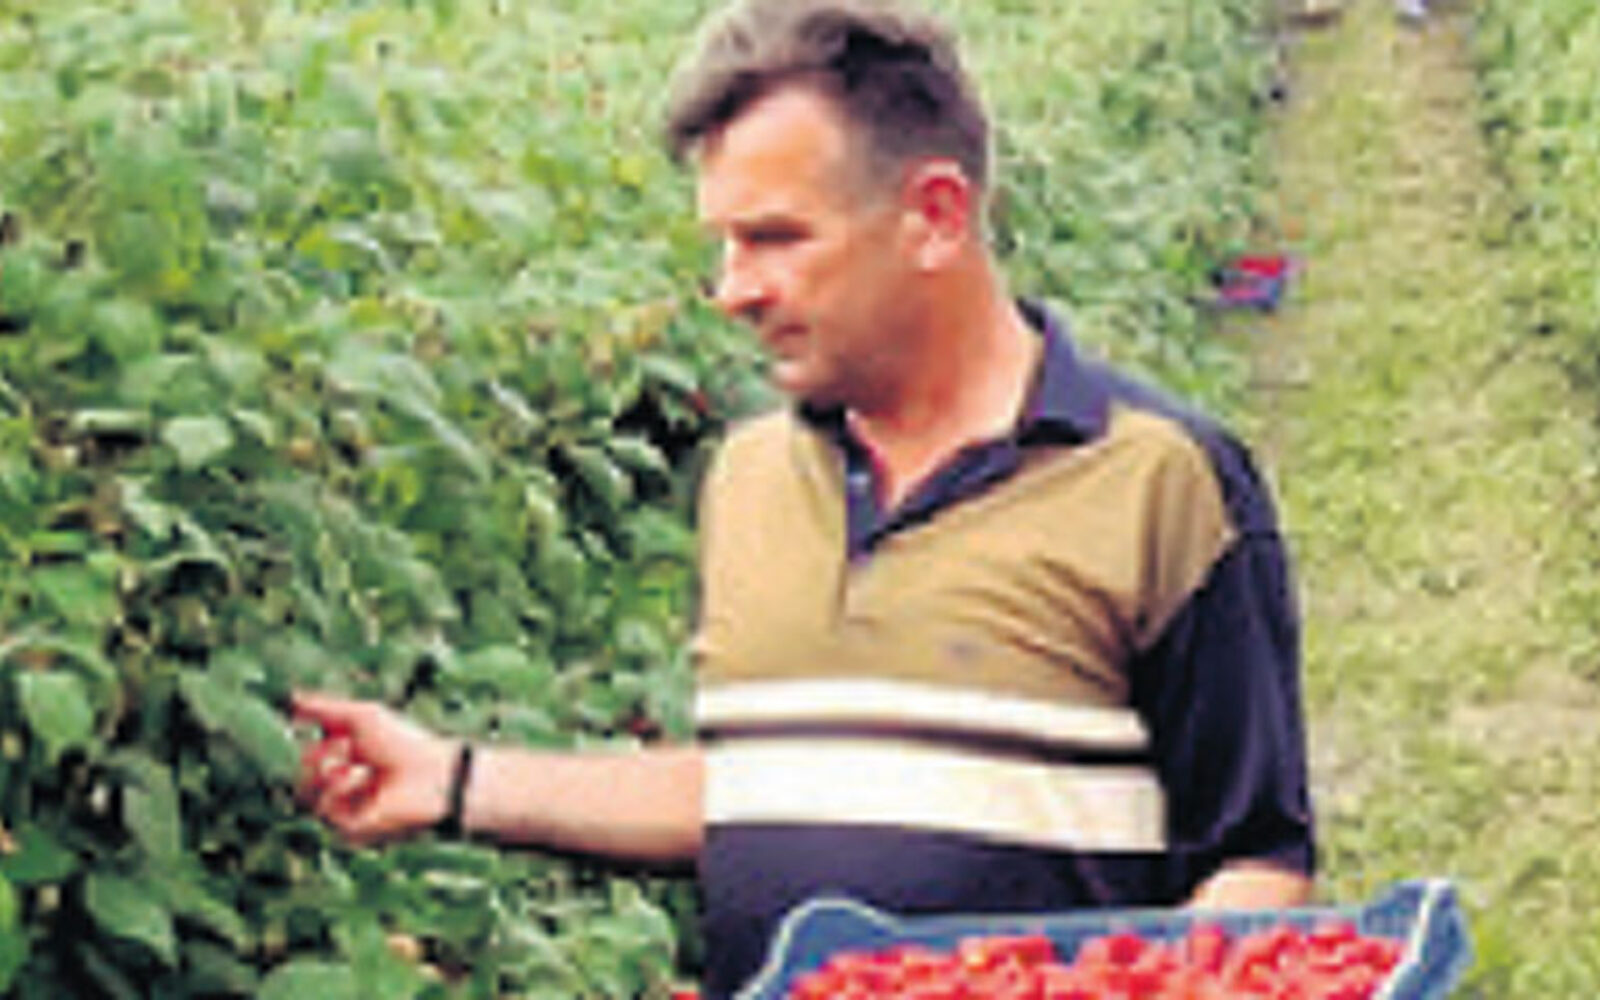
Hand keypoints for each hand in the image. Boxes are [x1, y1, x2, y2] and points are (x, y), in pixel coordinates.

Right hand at [293, 691, 458, 843]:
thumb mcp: (362, 717)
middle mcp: (341, 786)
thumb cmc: (403, 742)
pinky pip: (325, 809)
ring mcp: (344, 809)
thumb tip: (290, 698)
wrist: (432, 774)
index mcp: (343, 761)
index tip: (334, 733)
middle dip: (319, 755)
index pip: (304, 756)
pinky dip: (344, 789)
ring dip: (332, 773)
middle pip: (299, 774)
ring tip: (361, 767)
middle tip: (347, 748)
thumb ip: (324, 708)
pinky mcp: (350, 828)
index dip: (313, 743)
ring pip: (306, 793)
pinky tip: (366, 781)